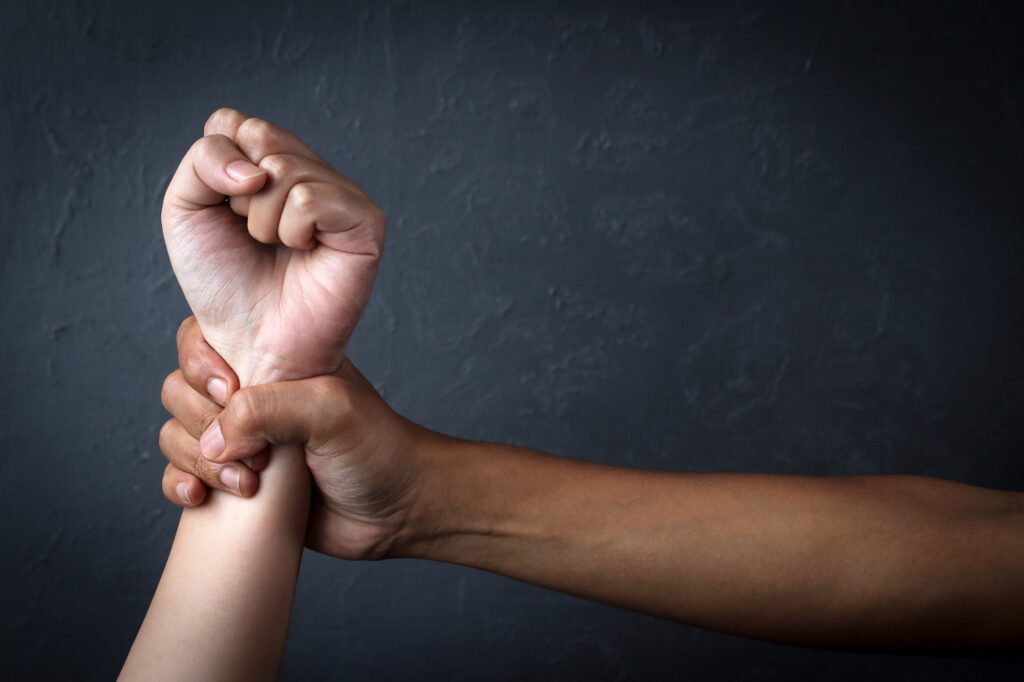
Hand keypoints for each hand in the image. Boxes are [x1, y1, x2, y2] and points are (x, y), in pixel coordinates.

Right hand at [159, 317, 430, 559]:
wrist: (398, 510)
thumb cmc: (377, 448)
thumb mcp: (331, 411)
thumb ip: (270, 408)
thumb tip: (216, 438)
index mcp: (272, 362)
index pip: (202, 341)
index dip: (200, 365)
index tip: (228, 392)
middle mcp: (250, 395)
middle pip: (180, 390)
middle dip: (201, 423)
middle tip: (252, 453)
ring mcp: (241, 440)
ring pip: (177, 434)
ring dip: (195, 460)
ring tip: (246, 485)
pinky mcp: (235, 482)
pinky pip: (181, 477)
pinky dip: (181, 485)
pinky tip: (200, 499)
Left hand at [162, 108, 385, 385]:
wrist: (250, 341)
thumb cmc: (225, 283)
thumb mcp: (186, 210)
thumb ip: (204, 160)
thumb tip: (258, 170)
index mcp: (273, 164)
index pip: (233, 123)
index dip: (215, 169)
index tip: (226, 215)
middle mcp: (312, 172)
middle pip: (260, 136)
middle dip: (238, 195)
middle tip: (254, 235)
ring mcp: (343, 194)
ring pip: (285, 169)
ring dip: (263, 221)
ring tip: (278, 249)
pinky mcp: (366, 222)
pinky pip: (311, 198)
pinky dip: (292, 231)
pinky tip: (303, 253)